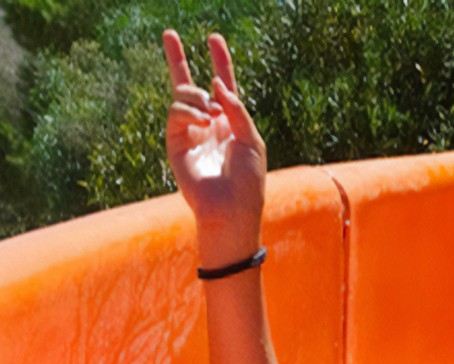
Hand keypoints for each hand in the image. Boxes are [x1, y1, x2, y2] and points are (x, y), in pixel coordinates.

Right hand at [163, 30, 265, 263]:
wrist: (230, 207)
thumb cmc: (247, 179)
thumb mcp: (251, 139)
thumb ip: (236, 109)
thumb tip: (216, 84)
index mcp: (231, 121)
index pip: (224, 86)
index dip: (220, 62)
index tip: (214, 38)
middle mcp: (208, 123)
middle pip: (190, 83)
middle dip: (178, 57)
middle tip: (169, 33)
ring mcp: (189, 131)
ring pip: (183, 95)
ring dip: (197, 98)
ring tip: (210, 114)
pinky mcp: (174, 141)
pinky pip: (176, 112)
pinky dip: (189, 111)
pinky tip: (203, 122)